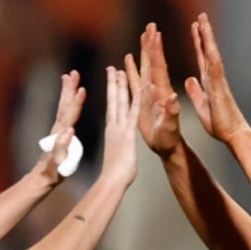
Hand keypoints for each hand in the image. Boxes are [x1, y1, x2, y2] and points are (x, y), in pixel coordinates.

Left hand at [33, 71, 85, 185]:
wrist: (42, 178)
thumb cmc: (52, 173)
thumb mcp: (58, 163)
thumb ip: (61, 147)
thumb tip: (69, 130)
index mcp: (61, 135)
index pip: (70, 115)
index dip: (76, 102)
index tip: (82, 88)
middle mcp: (58, 129)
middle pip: (64, 105)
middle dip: (69, 89)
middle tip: (73, 73)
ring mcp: (57, 130)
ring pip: (63, 106)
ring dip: (67, 91)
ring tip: (69, 77)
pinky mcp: (59, 133)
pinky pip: (64, 113)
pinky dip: (67, 102)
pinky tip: (70, 98)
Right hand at [100, 65, 139, 186]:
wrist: (113, 181)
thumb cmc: (115, 174)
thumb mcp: (116, 155)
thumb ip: (116, 146)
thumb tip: (115, 146)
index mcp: (112, 130)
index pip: (112, 106)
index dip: (112, 92)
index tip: (111, 80)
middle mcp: (114, 125)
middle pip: (114, 100)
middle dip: (114, 83)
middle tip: (113, 68)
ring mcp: (120, 128)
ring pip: (120, 101)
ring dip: (120, 85)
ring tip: (118, 69)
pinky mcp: (128, 132)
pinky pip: (133, 112)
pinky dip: (136, 99)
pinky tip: (138, 87)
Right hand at [126, 23, 184, 158]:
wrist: (167, 147)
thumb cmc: (169, 139)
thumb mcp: (170, 127)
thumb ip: (170, 112)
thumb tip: (171, 97)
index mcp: (163, 93)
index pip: (159, 68)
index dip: (156, 51)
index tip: (155, 34)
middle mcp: (157, 89)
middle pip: (153, 62)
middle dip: (152, 44)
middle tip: (152, 25)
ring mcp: (149, 94)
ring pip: (145, 68)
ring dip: (143, 52)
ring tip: (143, 34)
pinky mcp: (142, 100)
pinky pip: (135, 81)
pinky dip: (132, 69)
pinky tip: (128, 58)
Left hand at [184, 13, 250, 144]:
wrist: (232, 135)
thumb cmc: (219, 123)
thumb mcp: (202, 105)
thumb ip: (196, 91)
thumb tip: (190, 79)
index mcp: (209, 81)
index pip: (202, 57)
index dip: (198, 42)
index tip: (194, 26)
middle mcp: (215, 78)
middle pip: (208, 50)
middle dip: (204, 33)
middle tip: (200, 15)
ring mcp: (219, 81)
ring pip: (212, 54)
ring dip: (208, 38)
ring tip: (203, 21)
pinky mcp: (220, 89)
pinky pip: (215, 69)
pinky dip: (212, 57)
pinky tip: (208, 45)